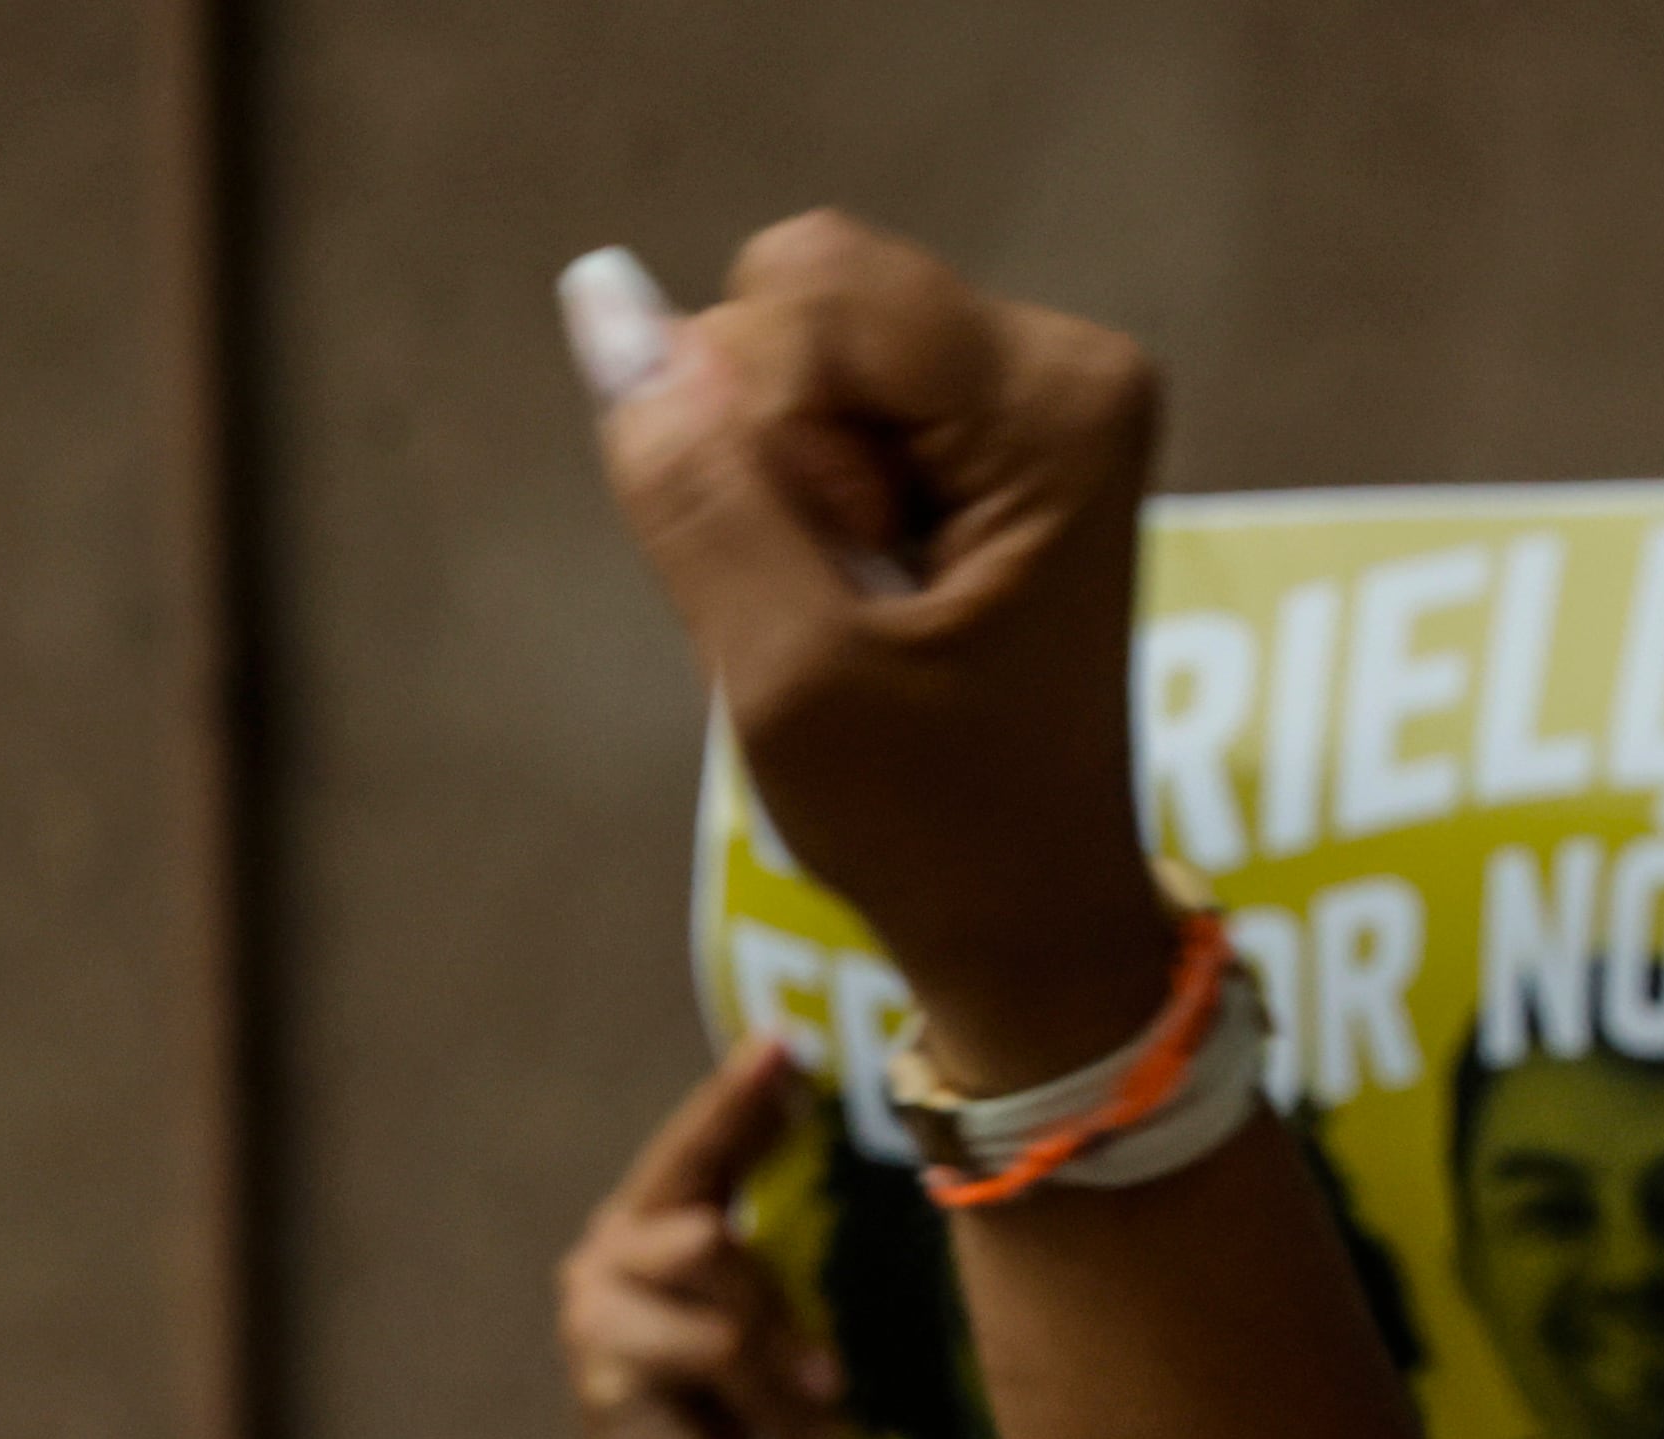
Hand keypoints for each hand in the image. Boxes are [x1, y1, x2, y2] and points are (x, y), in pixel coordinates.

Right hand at [561, 1035, 845, 1438]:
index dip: (741, 1092)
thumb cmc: (758, 1434)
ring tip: (821, 1394)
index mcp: (660, 1230)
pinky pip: (712, 1345)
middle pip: (693, 1182)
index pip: (703, 1145)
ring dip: (781, 1332)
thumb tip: (867, 1173)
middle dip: (747, 1164)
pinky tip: (803, 1434)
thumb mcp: (784, 1328)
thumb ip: (790, 1258)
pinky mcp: (602, 1368)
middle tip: (799, 1163)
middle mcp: (615, 1251)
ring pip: (712, 1259)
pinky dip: (769, 1389)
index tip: (786, 1041)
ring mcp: (596, 1306)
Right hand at [591, 213, 1175, 1092]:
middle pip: (808, 301)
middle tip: (839, 601)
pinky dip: (810, 500)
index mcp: (1053, 403)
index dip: (753, 425)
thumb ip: (691, 487)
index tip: (823, 568)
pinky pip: (832, 401)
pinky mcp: (995, 432)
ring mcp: (1034, 395)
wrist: (1031, 919)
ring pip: (805, 351)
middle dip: (771, 448)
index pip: (811, 293)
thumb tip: (600, 301)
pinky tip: (858, 596)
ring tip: (851, 610)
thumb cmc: (928, 823)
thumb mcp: (785, 671)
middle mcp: (1063, 363)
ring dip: (783, 485)